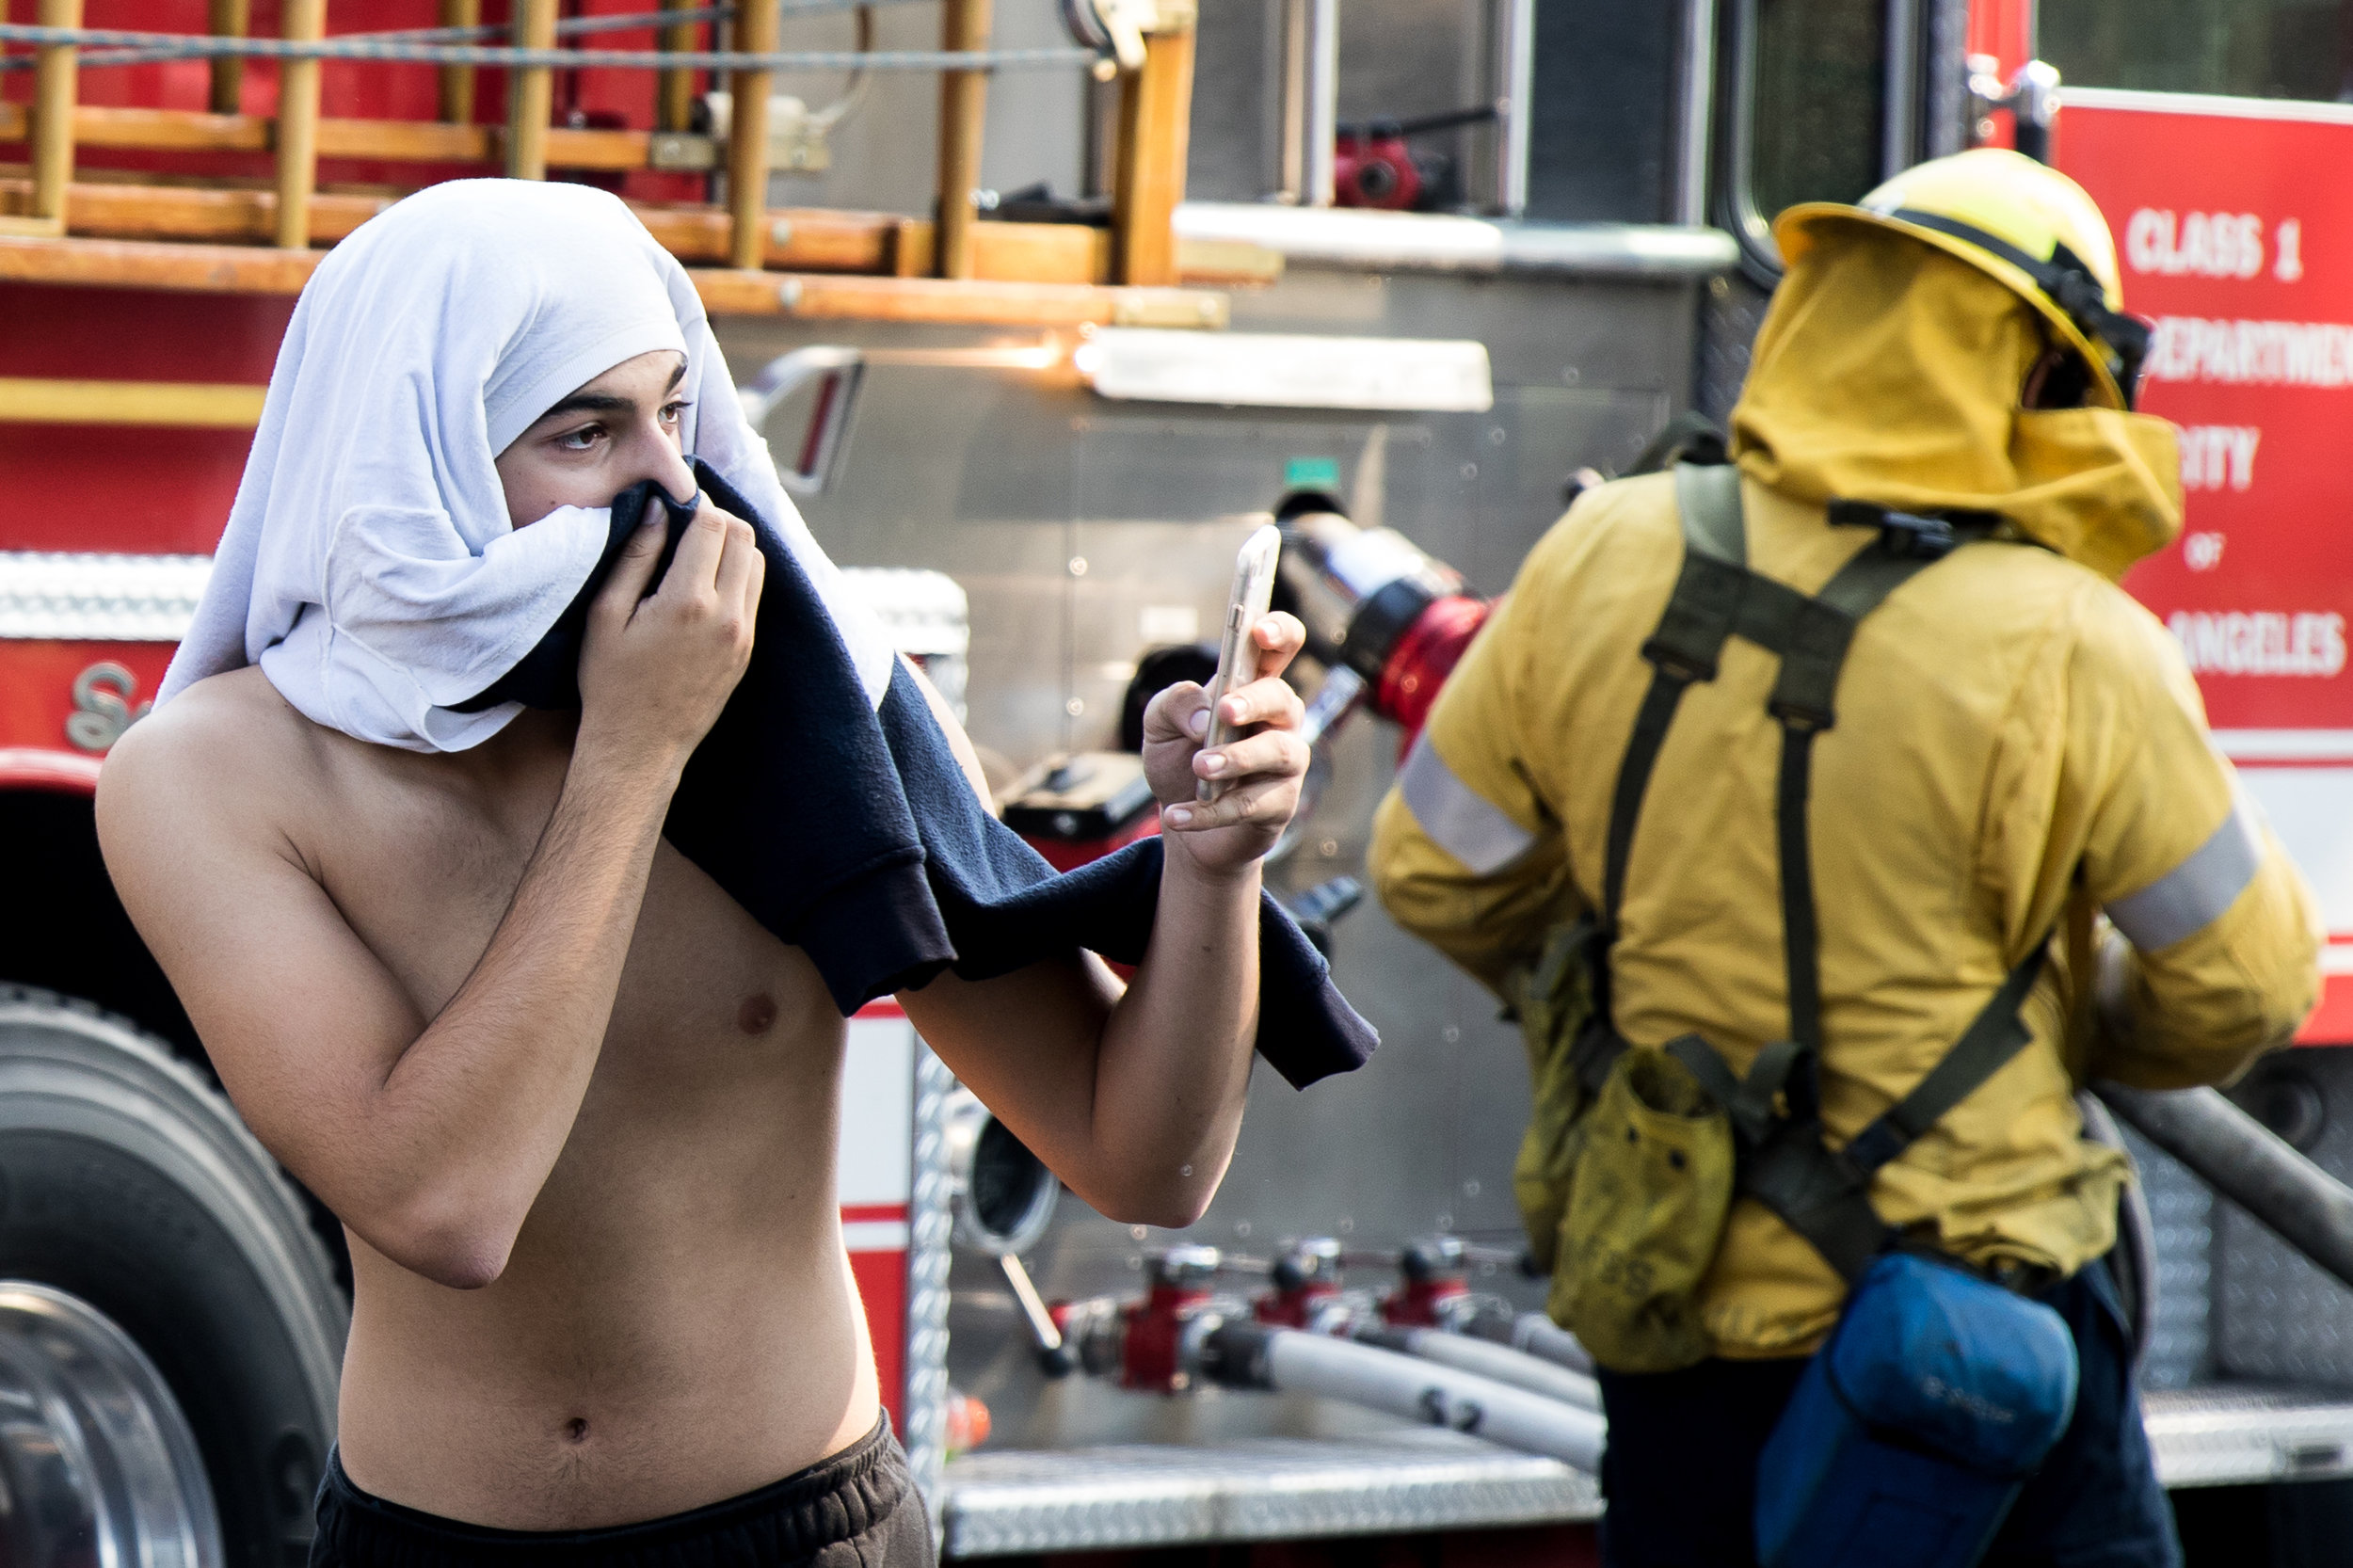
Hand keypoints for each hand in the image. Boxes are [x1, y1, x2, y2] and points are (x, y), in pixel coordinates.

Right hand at [576, 500, 763, 774]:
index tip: (673, 506)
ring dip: (731, 548)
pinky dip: (737, 577)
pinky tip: (704, 585)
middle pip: (745, 536)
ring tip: (693, 556)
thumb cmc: (610, 683)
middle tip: (684, 527)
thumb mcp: (606, 614)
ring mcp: (744, 636)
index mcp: (689, 602)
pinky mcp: (748, 651)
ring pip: (757, 563)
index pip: (713, 524)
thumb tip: (660, 509)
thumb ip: (636, 556)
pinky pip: (754, 595)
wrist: (639, 747)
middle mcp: (727, 617)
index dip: (694, 505)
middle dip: (717, 521)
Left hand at [1141, 613, 1308, 878]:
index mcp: (1251, 686)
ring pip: (1277, 752)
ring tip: (1200, 768)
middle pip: (1282, 697)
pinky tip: (1176, 815)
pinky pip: (1251, 804)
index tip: (1258, 631)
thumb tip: (1205, 716)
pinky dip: (1210, 811)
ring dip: (1236, 758)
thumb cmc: (1180, 760)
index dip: (1278, 631)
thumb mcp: (1159, 725)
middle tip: (1224, 710)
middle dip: (1253, 701)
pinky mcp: (1279, 804)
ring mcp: (1285, 762)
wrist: (1181, 819)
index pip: (1282, 645)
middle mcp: (1278, 719)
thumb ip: (1175, 704)